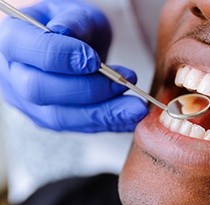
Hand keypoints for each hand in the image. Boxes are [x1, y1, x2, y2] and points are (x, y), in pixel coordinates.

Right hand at [0, 0, 147, 132]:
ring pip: (61, 117)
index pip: (25, 50)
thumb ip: (73, 20)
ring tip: (136, 108)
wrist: (74, 46)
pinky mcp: (51, 119)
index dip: (60, 57)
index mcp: (12, 40)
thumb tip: (64, 32)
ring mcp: (29, 102)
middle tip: (124, 82)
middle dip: (87, 89)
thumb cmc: (74, 25)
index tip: (95, 60)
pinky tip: (130, 118)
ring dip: (103, 113)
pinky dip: (108, 123)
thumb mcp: (76, 12)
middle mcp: (13, 76)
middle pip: (40, 90)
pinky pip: (78, 127)